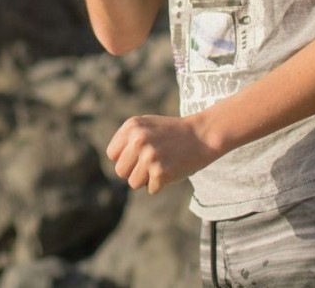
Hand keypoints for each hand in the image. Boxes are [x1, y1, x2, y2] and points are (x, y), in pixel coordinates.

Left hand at [106, 113, 220, 193]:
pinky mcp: (160, 172)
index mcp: (132, 126)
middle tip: (151, 162)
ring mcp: (149, 156)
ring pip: (133, 183)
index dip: (124, 158)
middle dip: (134, 171)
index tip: (138, 155)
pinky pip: (150, 189)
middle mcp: (138, 139)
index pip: (112, 154)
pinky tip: (171, 169)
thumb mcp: (146, 126)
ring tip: (161, 165)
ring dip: (146, 179)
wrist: (201, 135)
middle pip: (120, 171)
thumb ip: (127, 139)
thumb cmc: (171, 133)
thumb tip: (113, 161)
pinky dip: (160, 184)